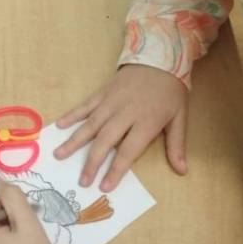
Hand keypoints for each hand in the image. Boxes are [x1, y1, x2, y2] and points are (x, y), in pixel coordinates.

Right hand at [54, 65, 188, 190]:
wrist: (160, 57)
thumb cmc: (171, 91)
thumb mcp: (180, 117)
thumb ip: (177, 145)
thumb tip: (183, 171)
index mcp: (146, 122)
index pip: (129, 150)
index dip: (116, 169)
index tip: (105, 186)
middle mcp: (126, 113)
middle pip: (106, 140)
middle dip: (92, 162)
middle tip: (81, 181)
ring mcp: (112, 101)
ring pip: (91, 124)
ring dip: (75, 141)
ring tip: (59, 155)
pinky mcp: (104, 92)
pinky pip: (86, 105)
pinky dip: (72, 115)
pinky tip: (60, 125)